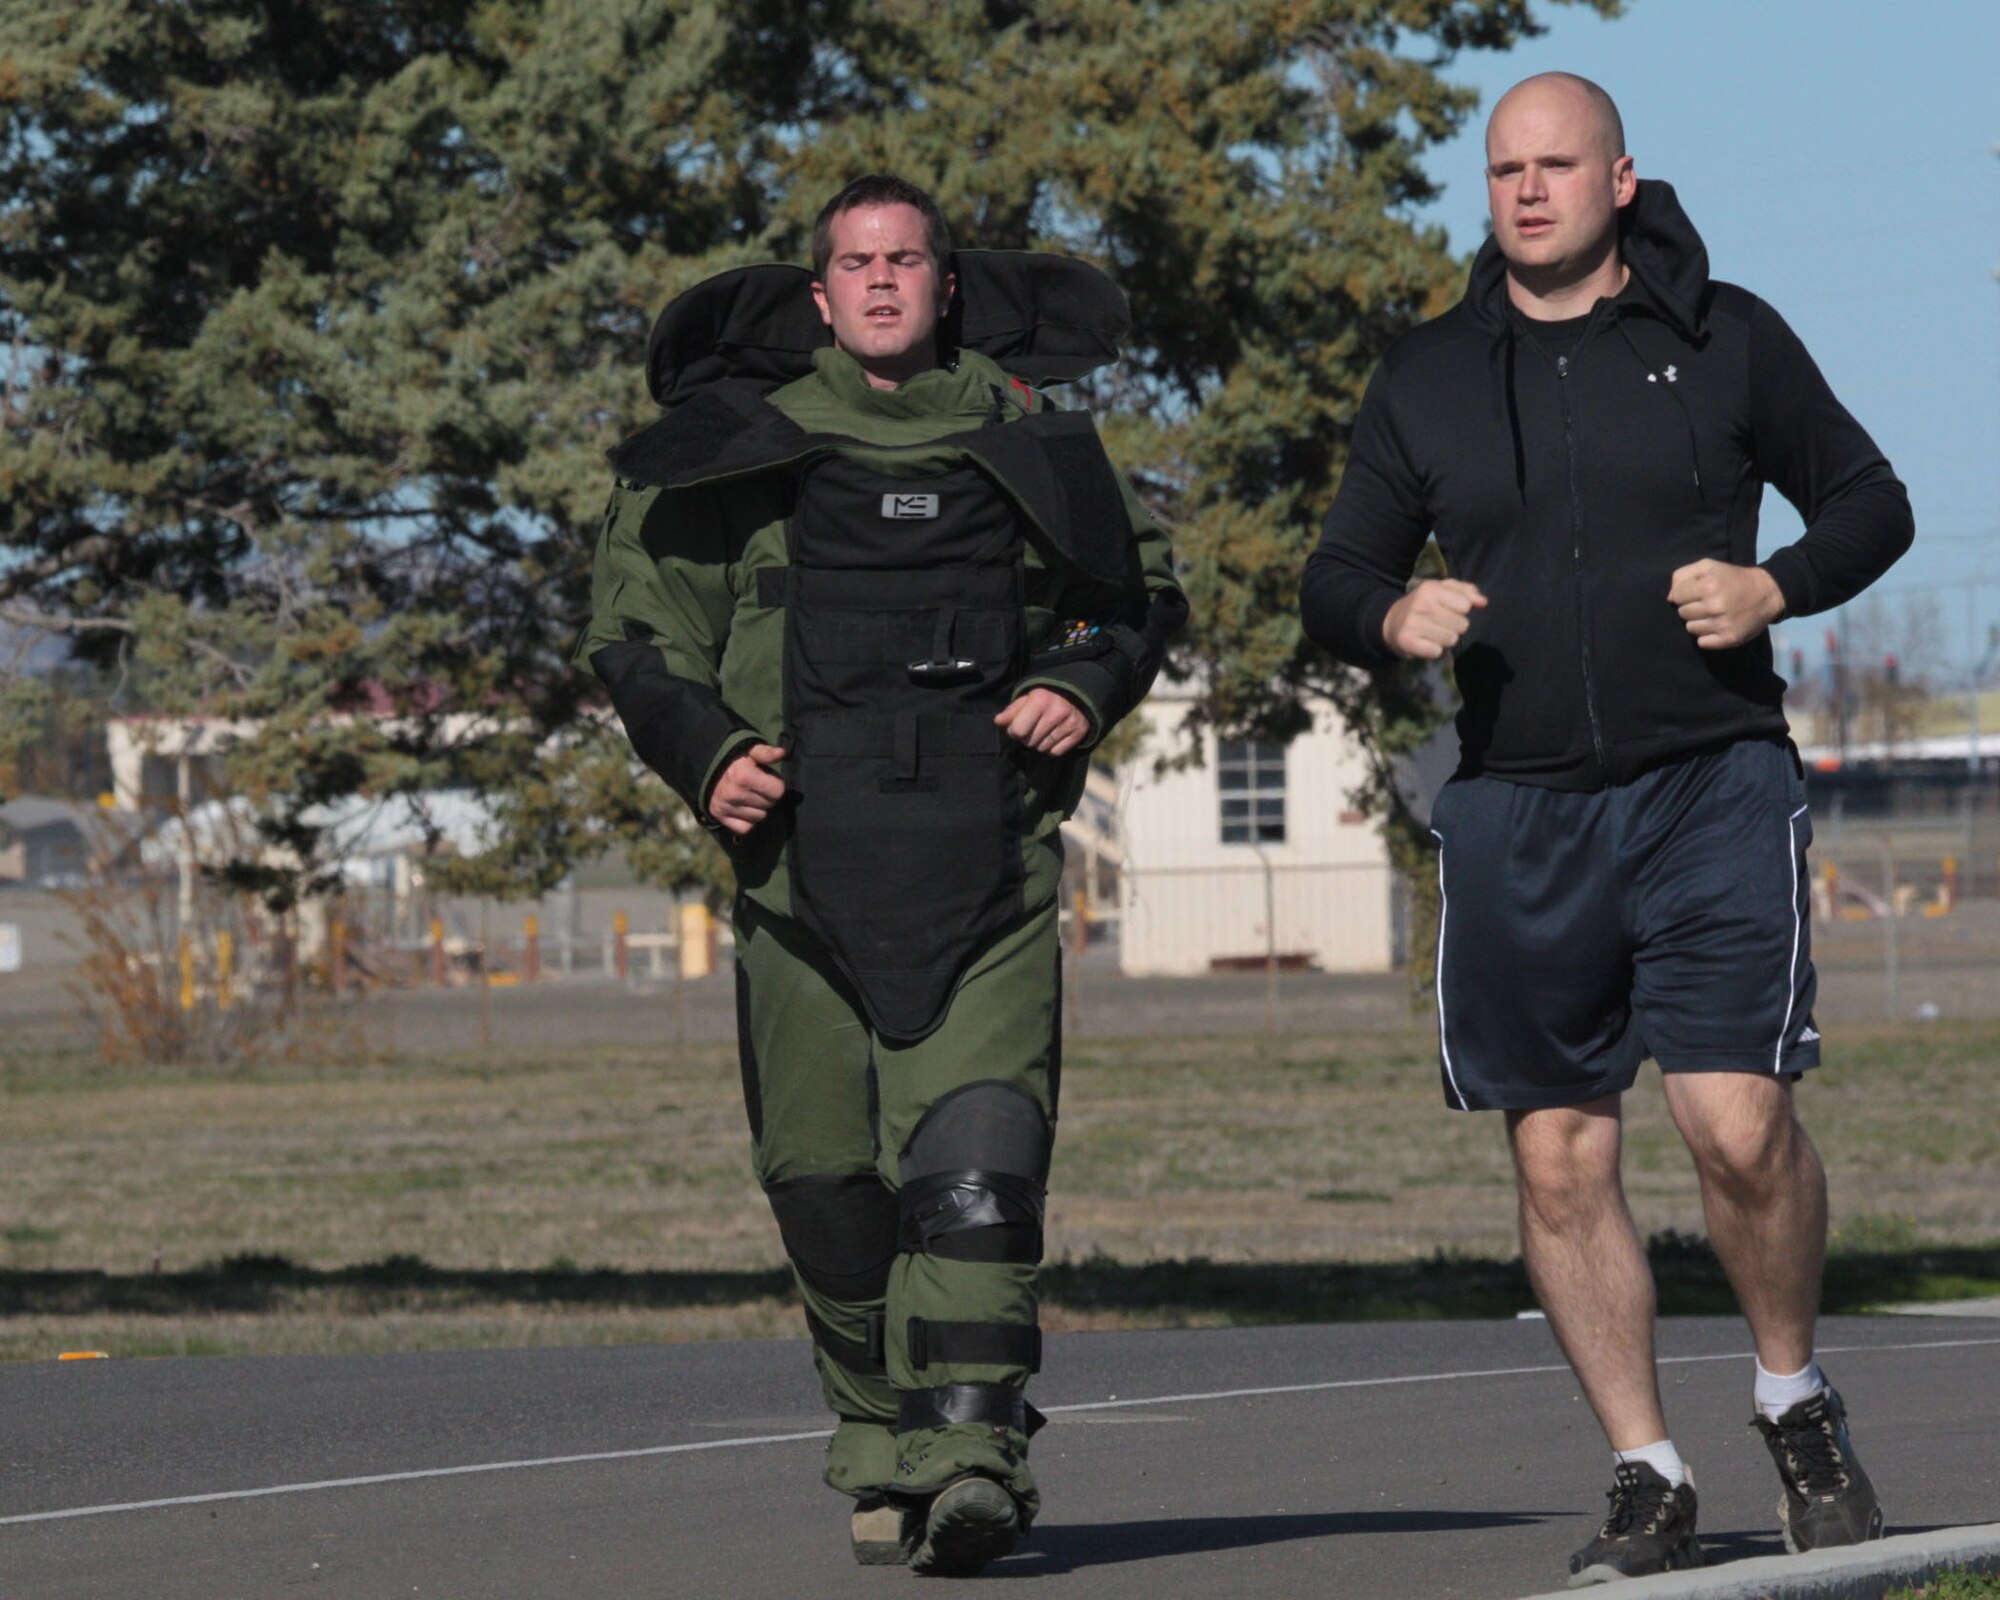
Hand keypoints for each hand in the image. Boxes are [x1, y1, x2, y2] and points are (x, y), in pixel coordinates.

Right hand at [708, 743, 786, 835]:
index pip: (778, 791)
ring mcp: (727, 808)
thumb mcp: (750, 751)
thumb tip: (782, 753)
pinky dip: (748, 821)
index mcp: (744, 776)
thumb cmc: (733, 761)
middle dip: (768, 796)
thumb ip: (766, 753)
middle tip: (757, 788)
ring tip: (750, 797)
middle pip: (770, 804)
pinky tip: (744, 808)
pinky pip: (746, 827)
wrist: (705, 771)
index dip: (776, 785)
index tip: (768, 780)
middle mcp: (735, 794)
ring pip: (760, 817)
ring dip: (759, 809)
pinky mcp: (721, 818)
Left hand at [994, 688, 1090, 755]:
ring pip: (1042, 749)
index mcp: (1040, 700)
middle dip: (1027, 738)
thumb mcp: (1027, 699)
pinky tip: (1054, 737)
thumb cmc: (1045, 698)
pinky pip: (1056, 752)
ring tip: (1043, 732)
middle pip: (1029, 742)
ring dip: (1039, 744)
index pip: (1018, 730)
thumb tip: (998, 721)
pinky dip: (1052, 748)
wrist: (1076, 695)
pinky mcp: (1079, 733)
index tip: (1018, 725)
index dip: (1014, 731)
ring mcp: (1069, 723)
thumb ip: (1011, 711)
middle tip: (1032, 728)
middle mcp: (1056, 712)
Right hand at [1382, 579, 1487, 659]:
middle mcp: (1421, 604)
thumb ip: (1467, 592)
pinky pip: (1437, 651)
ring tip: (1433, 633)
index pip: (1466, 606)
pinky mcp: (1407, 641)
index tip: (1449, 610)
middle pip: (1462, 625)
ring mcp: (1413, 623)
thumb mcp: (1443, 590)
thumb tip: (1483, 602)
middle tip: (1440, 623)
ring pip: (1451, 639)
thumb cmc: (1424, 604)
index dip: (1462, 610)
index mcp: (1431, 588)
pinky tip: (1425, 642)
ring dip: (1445, 639)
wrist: (1392, 621)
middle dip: (1455, 627)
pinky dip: (1433, 650)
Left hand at [1668, 559, 1784, 649]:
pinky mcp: (1729, 639)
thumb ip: (1683, 576)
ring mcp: (1722, 624)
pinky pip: (1702, 643)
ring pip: (1690, 629)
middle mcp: (1714, 606)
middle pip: (1682, 613)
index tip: (1696, 593)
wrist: (1767, 593)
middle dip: (1691, 608)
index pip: (1676, 597)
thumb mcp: (1708, 566)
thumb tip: (1670, 598)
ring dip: (1698, 622)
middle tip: (1706, 603)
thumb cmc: (1732, 578)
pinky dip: (1706, 636)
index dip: (1684, 594)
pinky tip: (1716, 627)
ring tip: (1712, 614)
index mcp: (1708, 585)